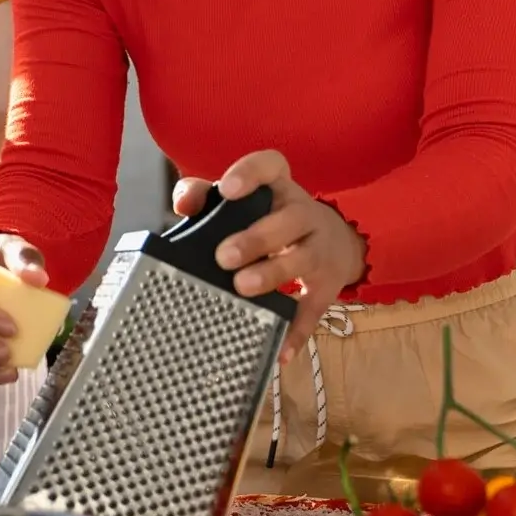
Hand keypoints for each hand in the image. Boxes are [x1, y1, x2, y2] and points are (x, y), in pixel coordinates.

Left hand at [174, 149, 366, 360]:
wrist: (332, 241)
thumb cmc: (267, 218)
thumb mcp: (241, 202)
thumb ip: (203, 196)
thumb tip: (183, 205)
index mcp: (278, 187)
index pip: (271, 165)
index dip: (250, 173)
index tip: (227, 190)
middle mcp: (304, 213)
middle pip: (290, 219)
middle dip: (257, 238)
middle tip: (223, 256)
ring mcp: (320, 249)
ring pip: (306, 258)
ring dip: (274, 274)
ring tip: (242, 288)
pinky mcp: (329, 285)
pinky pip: (315, 308)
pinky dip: (298, 330)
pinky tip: (281, 350)